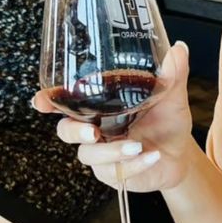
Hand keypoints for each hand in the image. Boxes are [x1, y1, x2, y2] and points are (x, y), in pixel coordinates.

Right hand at [32, 41, 192, 191]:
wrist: (181, 154)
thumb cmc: (167, 122)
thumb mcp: (172, 96)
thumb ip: (173, 74)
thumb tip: (179, 48)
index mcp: (100, 106)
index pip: (65, 103)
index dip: (48, 102)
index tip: (40, 101)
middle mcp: (95, 129)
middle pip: (66, 131)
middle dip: (75, 131)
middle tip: (93, 132)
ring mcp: (101, 153)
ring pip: (89, 155)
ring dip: (112, 151)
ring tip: (137, 145)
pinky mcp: (113, 174)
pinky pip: (115, 172)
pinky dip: (134, 165)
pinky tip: (152, 156)